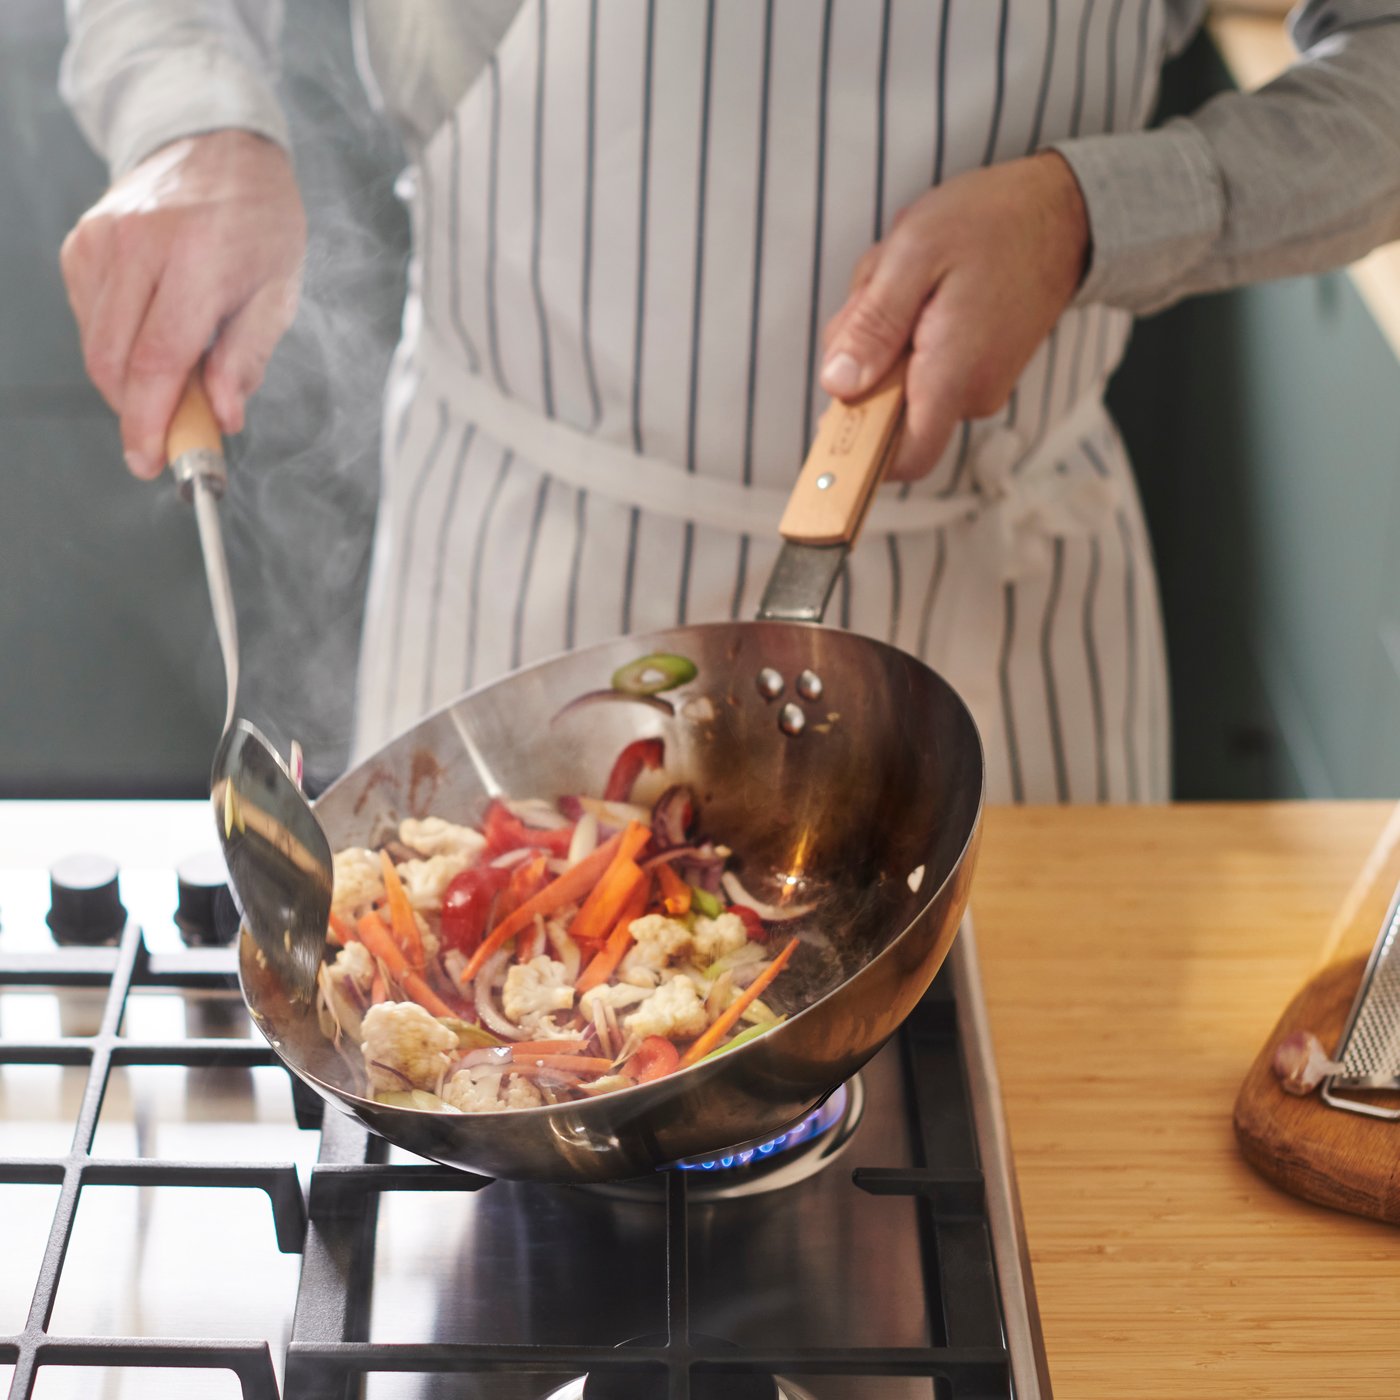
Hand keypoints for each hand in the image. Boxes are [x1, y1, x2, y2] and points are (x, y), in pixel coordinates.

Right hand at [60, 130, 306, 478]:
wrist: (217, 145)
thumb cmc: (259, 222)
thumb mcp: (278, 292)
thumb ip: (247, 356)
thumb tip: (224, 415)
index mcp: (195, 259)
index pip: (158, 361)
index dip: (150, 422)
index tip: (151, 462)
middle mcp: (137, 245)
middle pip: (114, 361)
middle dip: (134, 416)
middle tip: (164, 444)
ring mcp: (101, 240)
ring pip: (96, 344)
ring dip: (128, 383)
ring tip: (174, 382)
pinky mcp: (82, 242)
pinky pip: (89, 317)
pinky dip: (116, 346)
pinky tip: (151, 339)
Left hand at [820, 153, 1089, 480]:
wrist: (1063, 210)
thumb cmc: (992, 222)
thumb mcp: (914, 253)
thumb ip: (873, 325)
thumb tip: (837, 385)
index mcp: (953, 375)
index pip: (903, 459)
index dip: (859, 452)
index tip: (832, 414)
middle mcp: (970, 394)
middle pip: (885, 408)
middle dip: (863, 353)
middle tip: (881, 287)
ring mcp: (978, 385)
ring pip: (898, 380)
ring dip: (885, 331)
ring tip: (911, 276)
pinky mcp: (978, 371)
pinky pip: (920, 363)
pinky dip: (907, 326)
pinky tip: (925, 283)